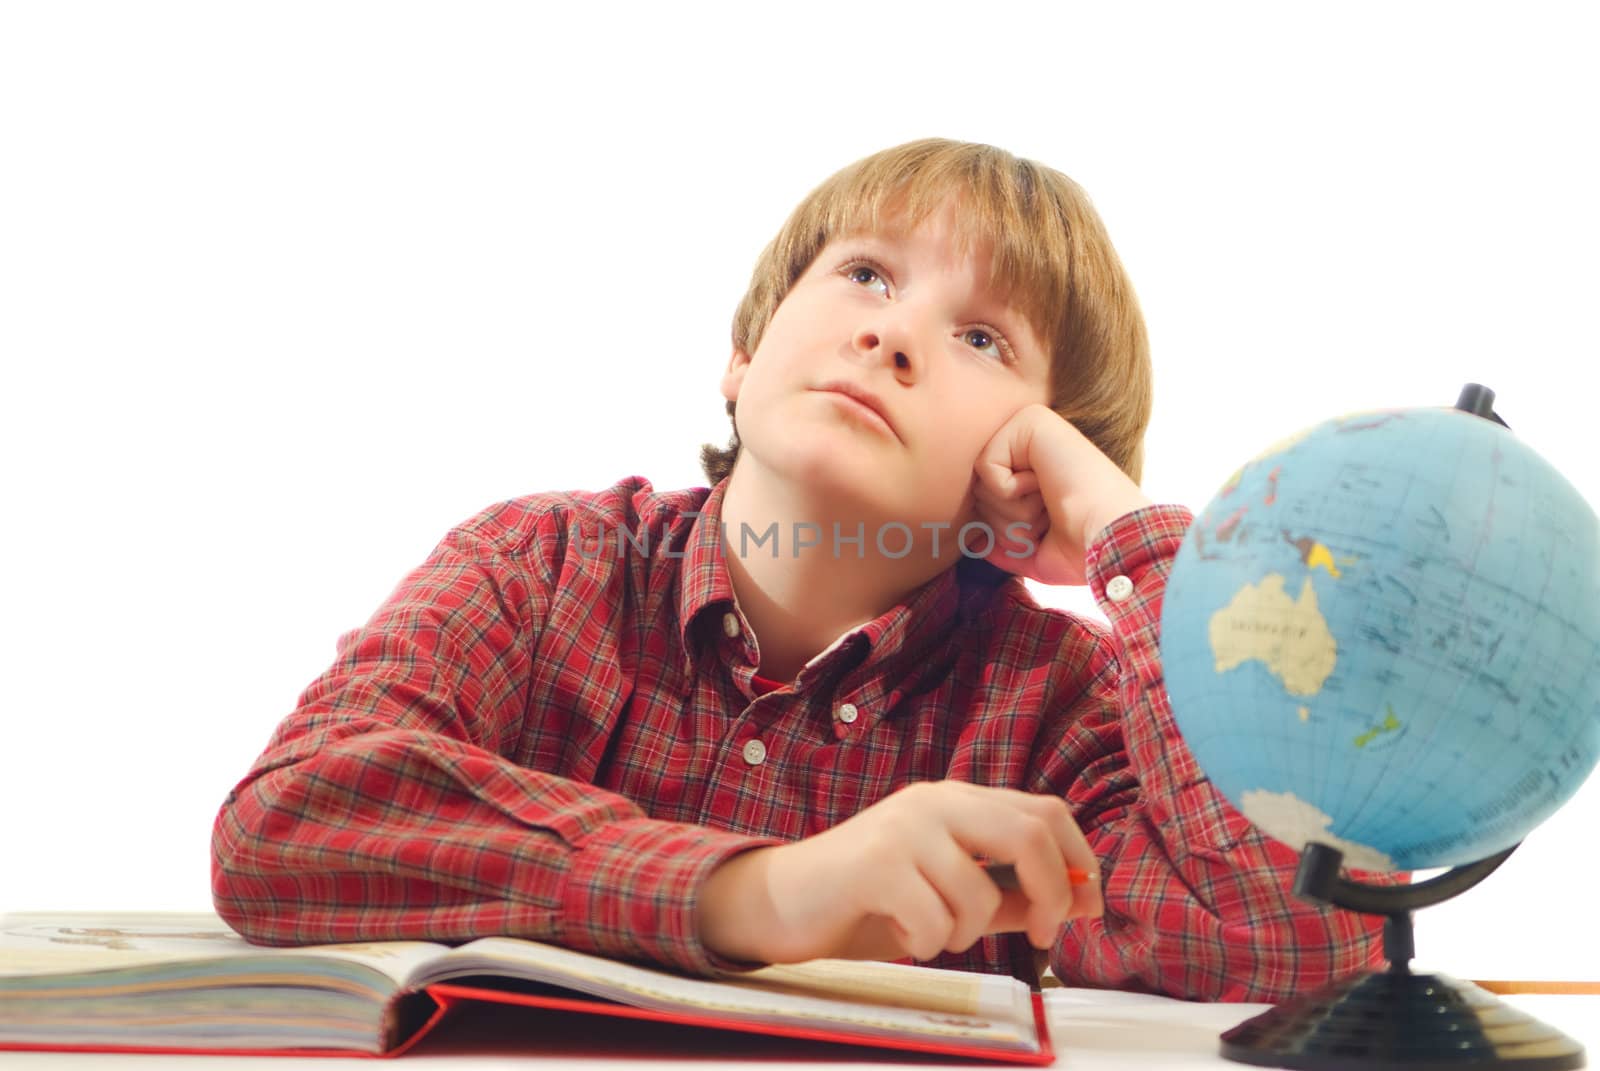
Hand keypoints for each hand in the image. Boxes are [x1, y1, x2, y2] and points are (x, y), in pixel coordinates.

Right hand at [695, 780, 1102, 964]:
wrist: (782, 899)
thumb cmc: (871, 898)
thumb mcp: (949, 892)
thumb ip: (1008, 893)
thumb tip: (1078, 900)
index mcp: (958, 800)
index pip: (1046, 810)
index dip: (1079, 860)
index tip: (1083, 908)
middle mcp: (934, 803)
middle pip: (1028, 833)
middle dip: (1049, 894)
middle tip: (1038, 935)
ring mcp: (902, 829)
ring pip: (977, 894)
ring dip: (964, 934)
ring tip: (929, 931)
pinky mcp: (872, 865)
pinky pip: (932, 921)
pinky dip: (925, 945)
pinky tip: (897, 934)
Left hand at [971, 404, 1152, 584]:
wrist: (1110, 543)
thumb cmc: (1080, 552)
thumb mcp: (1032, 553)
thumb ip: (999, 543)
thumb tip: (971, 540)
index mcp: (1040, 470)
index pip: (986, 504)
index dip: (1007, 533)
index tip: (1048, 531)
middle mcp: (1036, 444)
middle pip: (979, 493)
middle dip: (1006, 522)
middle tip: (1048, 518)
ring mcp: (1034, 428)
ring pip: (981, 483)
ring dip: (1012, 511)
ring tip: (1050, 504)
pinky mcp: (1031, 421)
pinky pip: (986, 467)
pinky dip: (1011, 491)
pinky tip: (1046, 485)